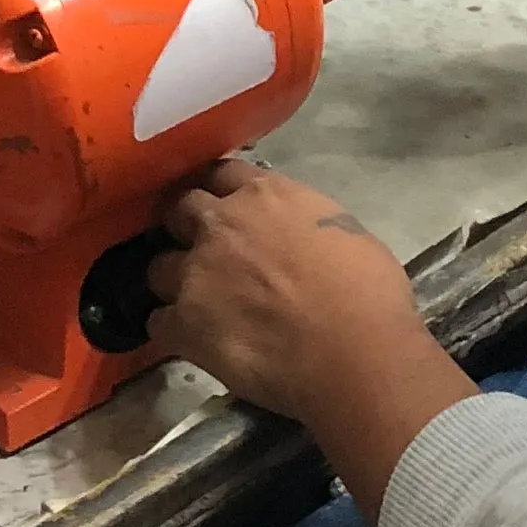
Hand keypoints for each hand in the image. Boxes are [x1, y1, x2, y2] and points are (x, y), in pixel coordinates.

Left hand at [150, 157, 473, 514]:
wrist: (354, 353)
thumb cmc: (368, 293)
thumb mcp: (344, 231)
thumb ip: (302, 222)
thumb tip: (293, 236)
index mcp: (266, 195)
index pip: (221, 173)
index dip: (219, 191)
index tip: (223, 205)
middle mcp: (221, 224)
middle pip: (179, 209)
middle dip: (184, 226)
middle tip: (202, 250)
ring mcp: (195, 273)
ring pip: (158, 267)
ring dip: (173, 280)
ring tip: (194, 302)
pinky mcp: (183, 324)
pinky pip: (158, 321)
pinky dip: (172, 330)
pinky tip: (193, 342)